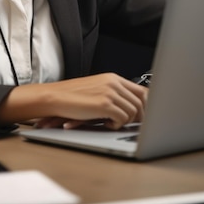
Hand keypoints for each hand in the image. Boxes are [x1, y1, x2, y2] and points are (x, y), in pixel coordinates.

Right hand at [0, 73, 147, 130]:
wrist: (56, 97)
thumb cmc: (73, 97)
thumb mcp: (97, 90)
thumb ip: (114, 94)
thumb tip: (134, 107)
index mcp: (113, 78)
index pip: (142, 90)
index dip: (147, 105)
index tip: (144, 116)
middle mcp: (114, 83)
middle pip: (142, 103)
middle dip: (138, 117)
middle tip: (126, 123)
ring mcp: (110, 92)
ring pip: (134, 112)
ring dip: (125, 121)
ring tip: (111, 122)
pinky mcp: (105, 104)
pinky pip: (123, 119)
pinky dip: (116, 125)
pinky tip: (105, 124)